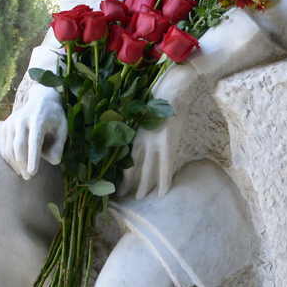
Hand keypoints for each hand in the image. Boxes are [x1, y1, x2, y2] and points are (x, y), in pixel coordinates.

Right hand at [0, 83, 66, 178]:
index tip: (33, 173)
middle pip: (19, 146)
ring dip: (16, 164)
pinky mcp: (4, 127)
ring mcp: (11, 122)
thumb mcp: (63, 129)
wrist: (41, 99)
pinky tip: (17, 166)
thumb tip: (54, 161)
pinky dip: (10, 159)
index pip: (34, 141)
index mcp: (38, 120)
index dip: (33, 158)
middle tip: (29, 177)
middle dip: (23, 165)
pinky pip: (4, 148)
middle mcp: (22, 120)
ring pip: (9, 149)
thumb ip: (59, 146)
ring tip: (24, 173)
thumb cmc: (54, 117)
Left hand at [125, 62, 198, 198]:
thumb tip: (130, 139)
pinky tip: (161, 193)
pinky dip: (163, 180)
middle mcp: (140, 138)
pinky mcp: (167, 143)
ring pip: (146, 169)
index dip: (118, 169)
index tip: (113, 178)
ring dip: (142, 185)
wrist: (173, 88)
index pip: (122, 155)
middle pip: (131, 165)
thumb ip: (135, 126)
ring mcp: (154, 142)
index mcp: (132, 130)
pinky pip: (164, 166)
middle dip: (126, 181)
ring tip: (137, 199)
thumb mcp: (141, 112)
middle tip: (120, 195)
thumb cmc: (158, 96)